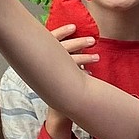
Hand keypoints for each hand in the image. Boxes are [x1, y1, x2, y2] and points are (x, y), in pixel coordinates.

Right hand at [42, 23, 98, 138]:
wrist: (56, 111)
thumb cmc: (55, 85)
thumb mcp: (54, 68)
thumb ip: (60, 55)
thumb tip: (75, 40)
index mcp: (41, 58)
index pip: (50, 40)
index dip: (62, 31)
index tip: (74, 27)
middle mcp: (45, 66)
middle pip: (62, 49)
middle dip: (79, 43)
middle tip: (92, 40)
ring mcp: (52, 78)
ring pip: (70, 64)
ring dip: (85, 59)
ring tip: (97, 57)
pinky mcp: (60, 88)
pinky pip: (75, 79)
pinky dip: (85, 75)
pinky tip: (91, 74)